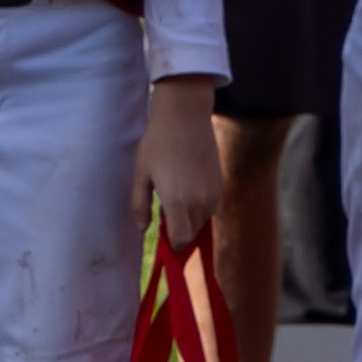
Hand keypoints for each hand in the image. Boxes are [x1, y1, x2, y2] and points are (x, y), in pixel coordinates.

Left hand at [138, 79, 220, 244]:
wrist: (186, 118)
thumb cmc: (157, 143)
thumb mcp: (141, 174)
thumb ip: (140, 205)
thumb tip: (143, 229)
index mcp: (177, 201)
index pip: (181, 238)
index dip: (173, 243)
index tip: (164, 239)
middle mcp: (200, 201)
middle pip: (193, 231)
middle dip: (180, 229)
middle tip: (164, 212)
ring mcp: (214, 192)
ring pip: (204, 219)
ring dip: (191, 218)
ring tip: (176, 198)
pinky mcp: (221, 183)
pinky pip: (212, 206)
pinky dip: (201, 207)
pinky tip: (188, 189)